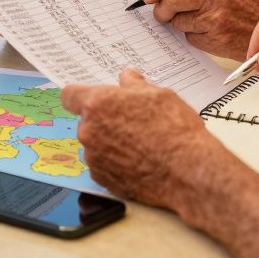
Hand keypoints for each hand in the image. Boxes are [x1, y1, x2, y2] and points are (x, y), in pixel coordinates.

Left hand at [61, 69, 234, 210]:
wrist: (188, 171)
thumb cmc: (175, 129)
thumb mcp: (159, 94)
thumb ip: (135, 85)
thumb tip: (127, 78)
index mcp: (98, 104)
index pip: (70, 95)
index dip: (80, 95)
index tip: (91, 98)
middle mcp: (89, 132)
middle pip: (87, 121)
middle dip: (105, 119)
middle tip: (132, 121)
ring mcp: (94, 158)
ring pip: (96, 144)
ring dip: (110, 142)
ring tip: (141, 144)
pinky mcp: (103, 180)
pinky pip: (103, 165)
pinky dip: (116, 162)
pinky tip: (140, 160)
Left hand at [144, 0, 258, 57]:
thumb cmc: (251, 4)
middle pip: (170, 0)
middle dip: (162, 9)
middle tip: (164, 13)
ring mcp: (215, 17)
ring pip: (178, 22)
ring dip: (183, 25)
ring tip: (202, 22)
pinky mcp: (216, 38)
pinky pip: (190, 38)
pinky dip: (196, 37)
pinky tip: (212, 33)